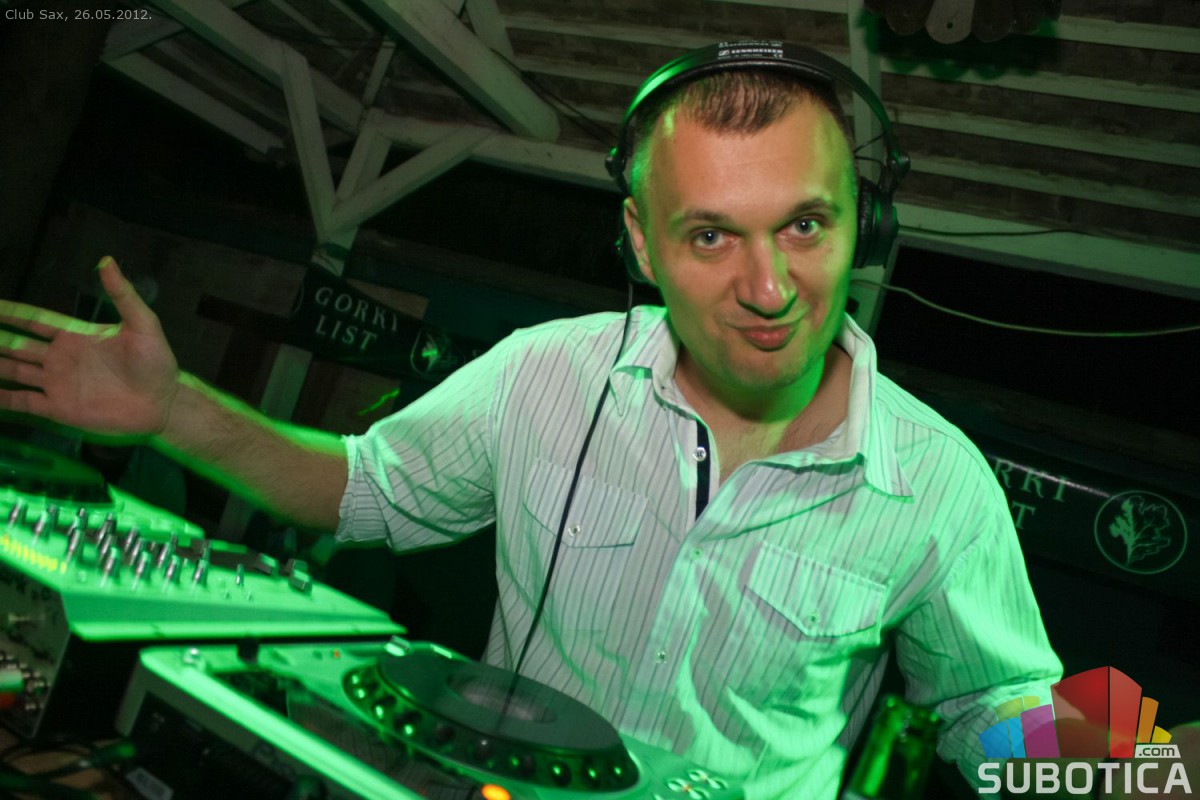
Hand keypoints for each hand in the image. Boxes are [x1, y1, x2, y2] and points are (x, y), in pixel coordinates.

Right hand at [0, 256, 180, 437]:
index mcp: (75, 337)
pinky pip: (23, 402)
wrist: (163, 403)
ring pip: (13, 370)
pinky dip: (3, 398)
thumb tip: (107, 261)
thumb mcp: (143, 324)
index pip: (35, 321)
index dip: (12, 313)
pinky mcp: (59, 407)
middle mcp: (59, 358)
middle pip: (17, 345)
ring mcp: (57, 383)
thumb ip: (122, 294)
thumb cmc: (156, 363)